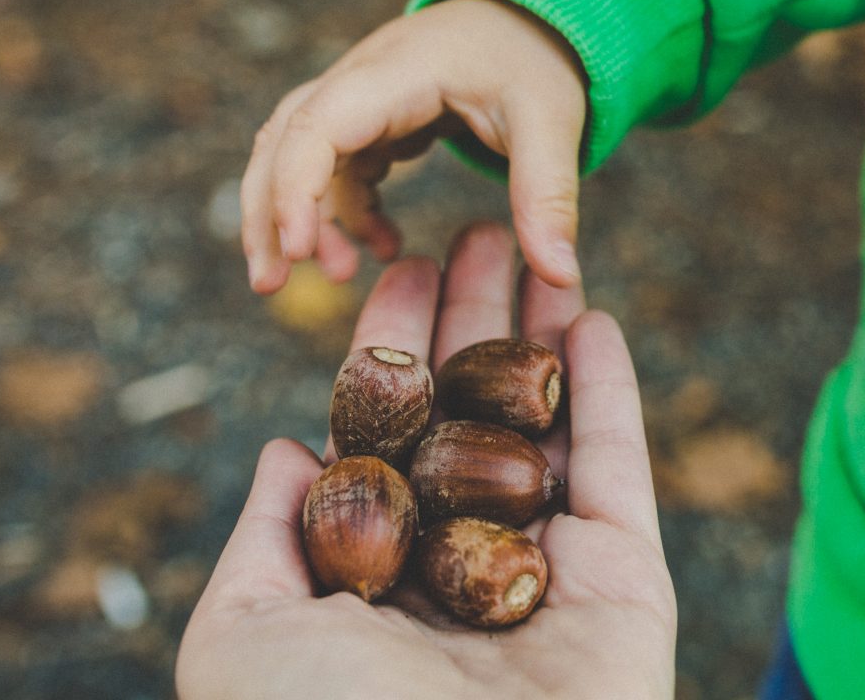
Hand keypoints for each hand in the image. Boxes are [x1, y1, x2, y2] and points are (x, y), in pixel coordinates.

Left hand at [179, 225, 675, 699]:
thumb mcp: (240, 636)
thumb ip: (261, 540)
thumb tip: (281, 448)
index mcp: (371, 578)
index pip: (385, 437)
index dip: (391, 348)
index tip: (402, 268)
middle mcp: (458, 568)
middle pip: (469, 416)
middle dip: (473, 322)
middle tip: (479, 228)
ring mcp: (545, 574)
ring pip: (545, 428)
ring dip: (543, 336)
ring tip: (540, 244)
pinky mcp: (623, 582)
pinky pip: (618, 471)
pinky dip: (611, 393)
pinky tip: (595, 317)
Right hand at [241, 0, 587, 293]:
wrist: (533, 15)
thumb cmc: (536, 60)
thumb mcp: (552, 122)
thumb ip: (549, 195)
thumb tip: (561, 276)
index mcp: (398, 71)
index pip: (318, 125)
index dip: (296, 187)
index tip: (300, 252)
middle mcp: (361, 76)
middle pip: (282, 140)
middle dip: (269, 213)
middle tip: (271, 285)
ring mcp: (359, 96)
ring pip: (295, 154)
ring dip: (298, 216)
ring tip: (333, 276)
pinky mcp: (370, 116)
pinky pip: (336, 166)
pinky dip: (346, 210)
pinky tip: (383, 247)